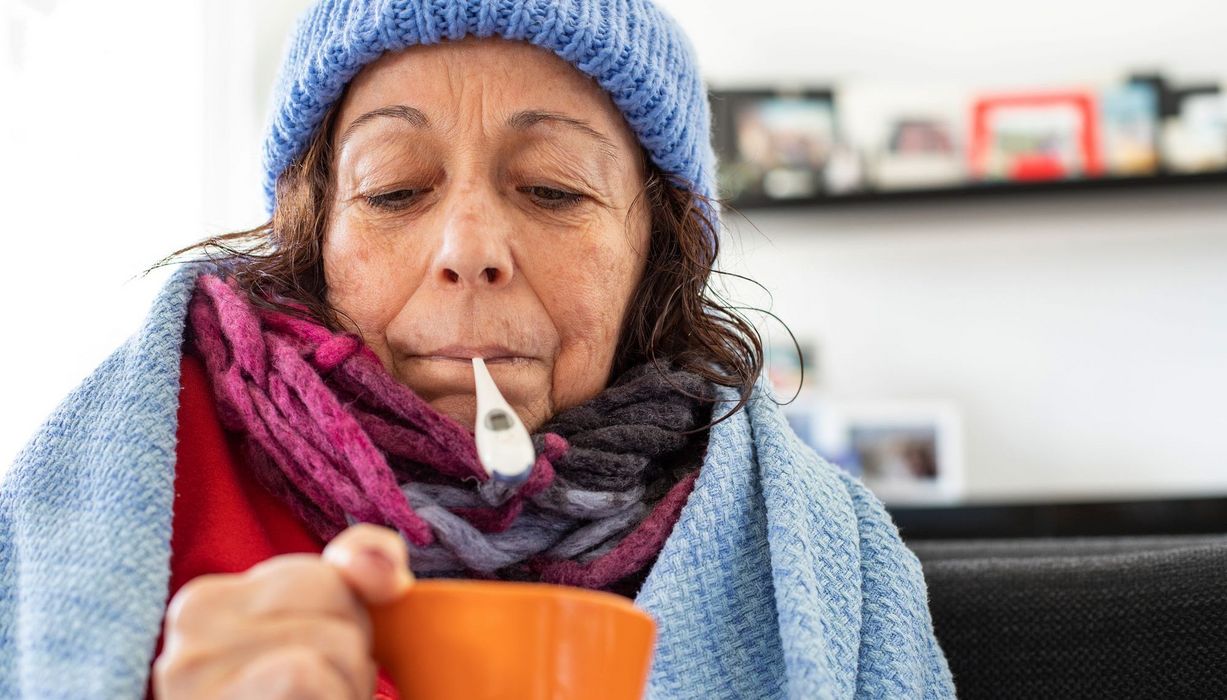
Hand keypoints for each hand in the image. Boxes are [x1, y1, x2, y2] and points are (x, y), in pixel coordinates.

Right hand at [153, 524, 412, 698]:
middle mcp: (182, 645)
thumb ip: (360, 566)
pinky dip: (331, 698)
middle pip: (335, 610)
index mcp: (201, 606)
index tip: (315, 667)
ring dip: (346, 689)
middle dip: (352, 658)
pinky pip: (302, 673)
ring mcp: (191, 690)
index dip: (348, 625)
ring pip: (330, 645)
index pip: (325, 578)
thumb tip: (387, 573)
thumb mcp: (328, 622)